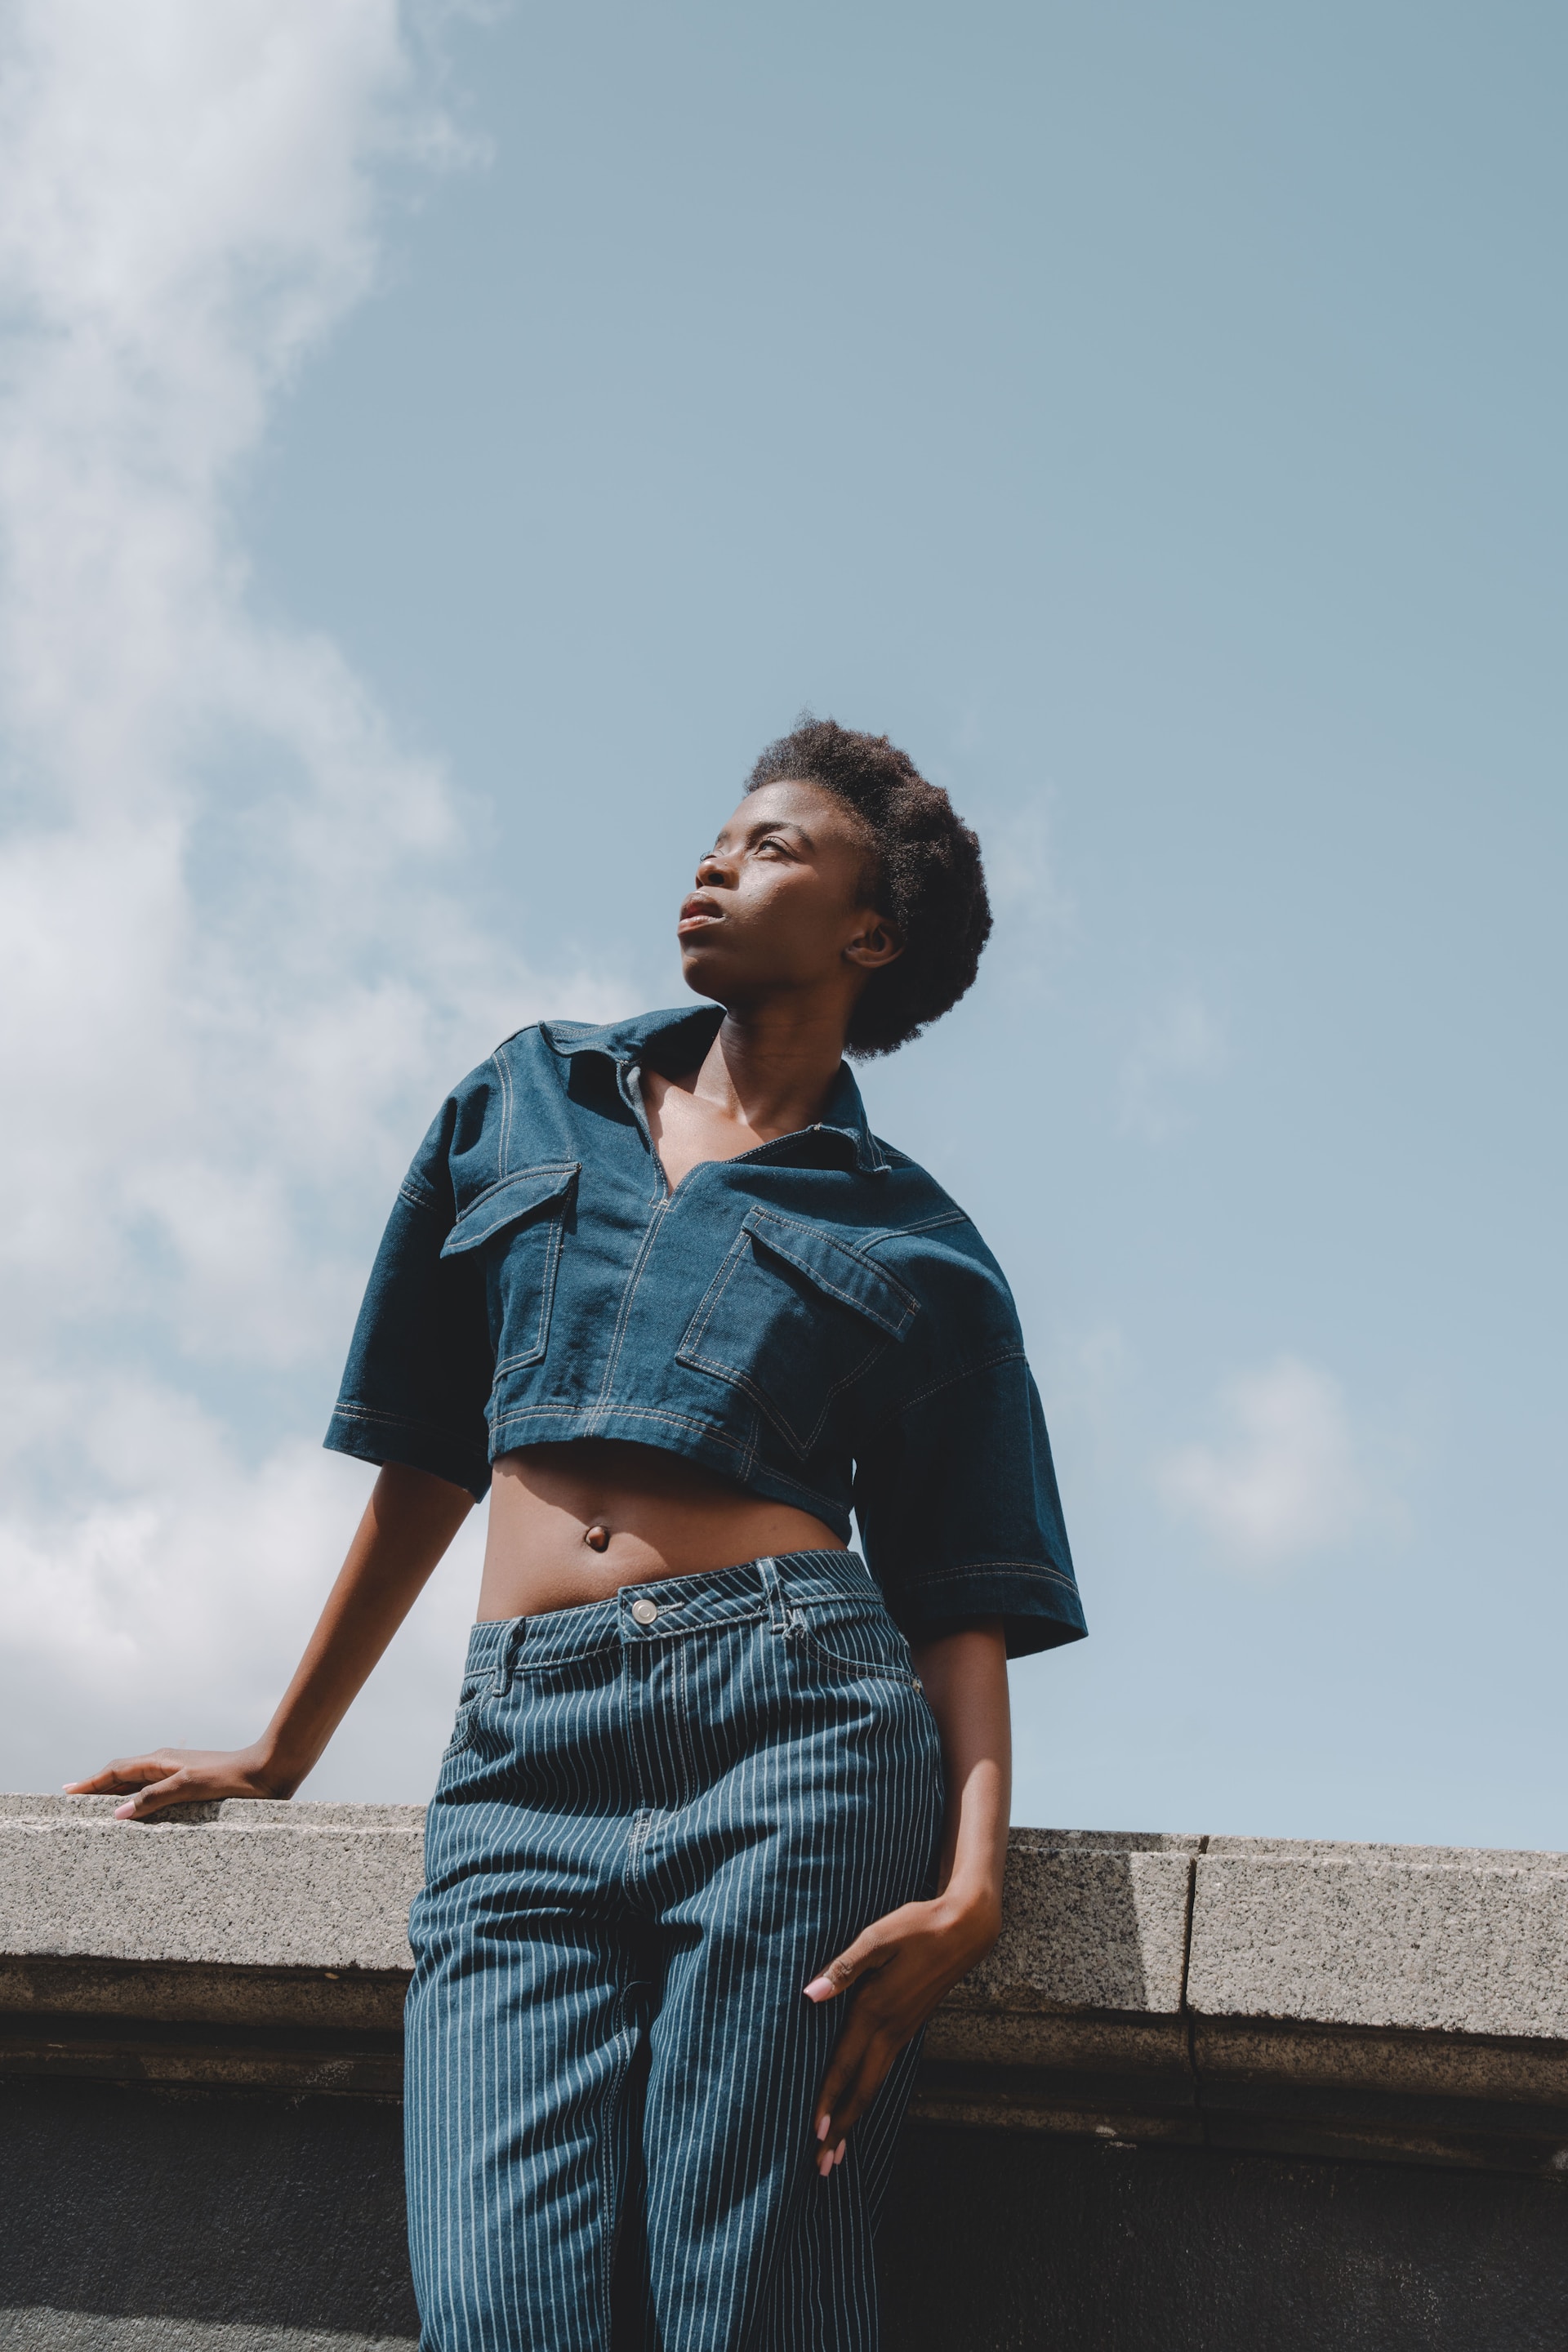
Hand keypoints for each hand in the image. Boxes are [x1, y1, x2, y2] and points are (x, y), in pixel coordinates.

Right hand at [64, 1743, 291, 1820]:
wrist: (268, 1771)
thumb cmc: (231, 1778)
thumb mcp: (190, 1786)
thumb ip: (153, 1798)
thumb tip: (117, 1814)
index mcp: (161, 1761)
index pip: (116, 1771)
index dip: (90, 1783)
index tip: (66, 1792)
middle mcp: (167, 1765)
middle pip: (123, 1776)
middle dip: (98, 1788)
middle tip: (74, 1802)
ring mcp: (179, 1775)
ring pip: (139, 1784)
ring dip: (117, 1795)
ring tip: (98, 1810)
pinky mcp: (192, 1786)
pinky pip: (155, 1793)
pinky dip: (138, 1801)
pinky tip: (140, 1815)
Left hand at [803, 1886, 1000, 2176]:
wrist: (965, 1929)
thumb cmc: (918, 1927)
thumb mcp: (878, 1938)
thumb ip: (845, 1968)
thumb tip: (811, 1994)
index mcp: (876, 2010)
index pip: (845, 2065)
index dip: (829, 2100)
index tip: (815, 2135)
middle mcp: (890, 2029)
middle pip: (862, 2089)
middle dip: (842, 2128)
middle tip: (823, 2165)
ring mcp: (903, 2031)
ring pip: (875, 2083)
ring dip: (855, 2116)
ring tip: (838, 2147)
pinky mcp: (910, 2025)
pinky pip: (884, 2068)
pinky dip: (868, 2091)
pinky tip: (860, 2098)